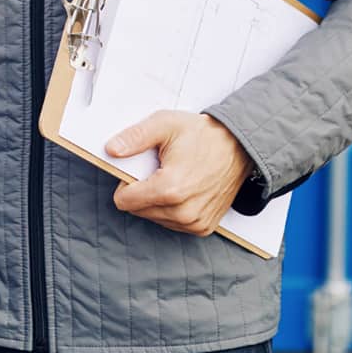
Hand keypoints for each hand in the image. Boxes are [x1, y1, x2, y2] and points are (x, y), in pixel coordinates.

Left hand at [106, 110, 250, 237]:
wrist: (240, 148)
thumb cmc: (204, 135)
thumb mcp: (165, 124)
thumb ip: (135, 137)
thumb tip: (111, 149)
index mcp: (170, 189)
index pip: (124, 201)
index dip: (126, 182)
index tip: (140, 168)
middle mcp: (183, 212)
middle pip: (137, 210)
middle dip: (142, 190)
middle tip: (160, 169)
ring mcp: (194, 223)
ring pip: (154, 218)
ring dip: (156, 201)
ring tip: (174, 177)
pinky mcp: (202, 227)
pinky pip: (171, 224)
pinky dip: (171, 208)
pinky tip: (184, 189)